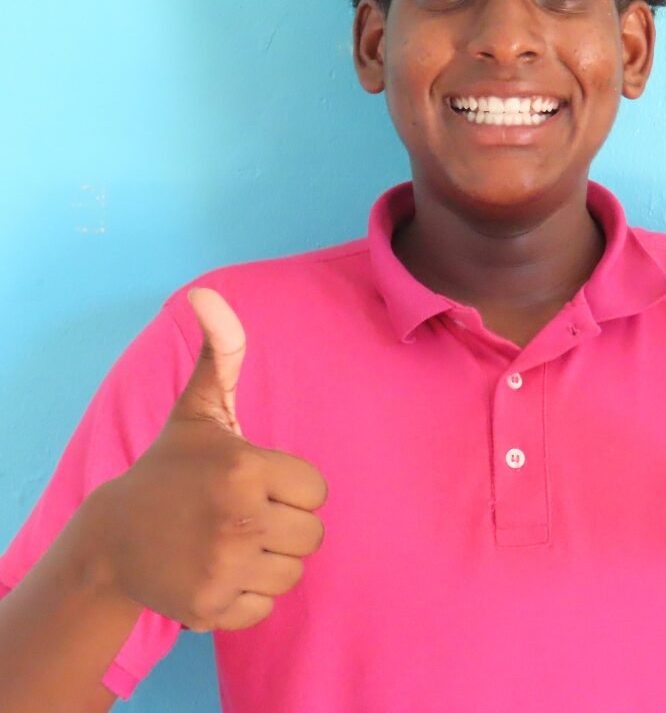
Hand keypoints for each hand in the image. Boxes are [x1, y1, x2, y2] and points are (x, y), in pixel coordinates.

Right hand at [96, 288, 327, 630]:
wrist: (112, 539)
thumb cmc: (170, 469)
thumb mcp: (199, 410)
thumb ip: (222, 353)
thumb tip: (207, 293)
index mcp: (246, 468)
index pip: (317, 490)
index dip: (292, 486)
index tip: (259, 481)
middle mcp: (239, 519)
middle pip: (313, 534)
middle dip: (287, 523)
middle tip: (247, 513)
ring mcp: (225, 568)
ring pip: (294, 571)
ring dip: (271, 558)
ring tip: (235, 540)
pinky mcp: (212, 608)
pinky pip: (267, 605)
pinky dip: (250, 594)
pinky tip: (222, 570)